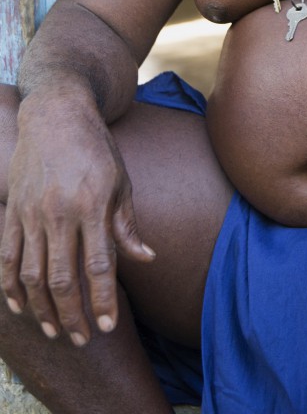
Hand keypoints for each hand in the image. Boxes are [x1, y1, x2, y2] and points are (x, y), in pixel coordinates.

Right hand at [0, 89, 154, 344]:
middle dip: (73, 316)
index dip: (103, 301)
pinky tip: (22, 308)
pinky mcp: (11, 210)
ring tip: (56, 331)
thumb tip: (145, 259)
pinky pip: (6, 258)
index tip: (108, 327)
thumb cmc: (96, 149)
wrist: (56, 114)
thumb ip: (127, 224)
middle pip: (62, 279)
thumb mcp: (121, 181)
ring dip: (42, 309)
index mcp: (92, 204)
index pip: (98, 265)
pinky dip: (11, 288)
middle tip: (83, 339)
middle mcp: (58, 211)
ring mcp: (30, 212)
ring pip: (31, 275)